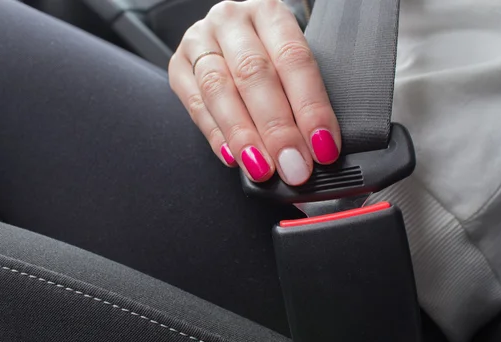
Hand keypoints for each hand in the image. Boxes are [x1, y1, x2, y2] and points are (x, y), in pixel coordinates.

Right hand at [169, 0, 340, 185]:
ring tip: (262, 168)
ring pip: (219, 90)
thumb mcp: (290, 58)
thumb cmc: (269, 52)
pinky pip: (196, 105)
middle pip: (253, 75)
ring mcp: (199, 40)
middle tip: (293, 165)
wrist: (231, 37)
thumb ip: (302, 94)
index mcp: (269, 12)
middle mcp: (232, 21)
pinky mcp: (178, 66)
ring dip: (243, 135)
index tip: (322, 146)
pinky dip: (216, 136)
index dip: (310, 107)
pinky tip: (233, 157)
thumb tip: (319, 145)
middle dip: (276, 128)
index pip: (294, 60)